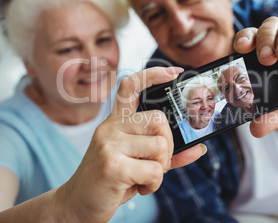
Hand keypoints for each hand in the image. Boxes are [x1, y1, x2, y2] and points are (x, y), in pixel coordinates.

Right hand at [55, 67, 204, 221]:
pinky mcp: (112, 165)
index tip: (173, 72)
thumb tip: (199, 148)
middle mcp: (110, 127)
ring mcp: (109, 143)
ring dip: (159, 169)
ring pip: (160, 145)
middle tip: (154, 164)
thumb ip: (167, 153)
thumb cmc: (112, 182)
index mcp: (116, 122)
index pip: (131, 87)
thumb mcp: (140, 163)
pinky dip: (153, 184)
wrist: (77, 205)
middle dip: (166, 146)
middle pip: (159, 120)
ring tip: (142, 178)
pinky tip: (138, 188)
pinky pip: (154, 170)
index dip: (153, 74)